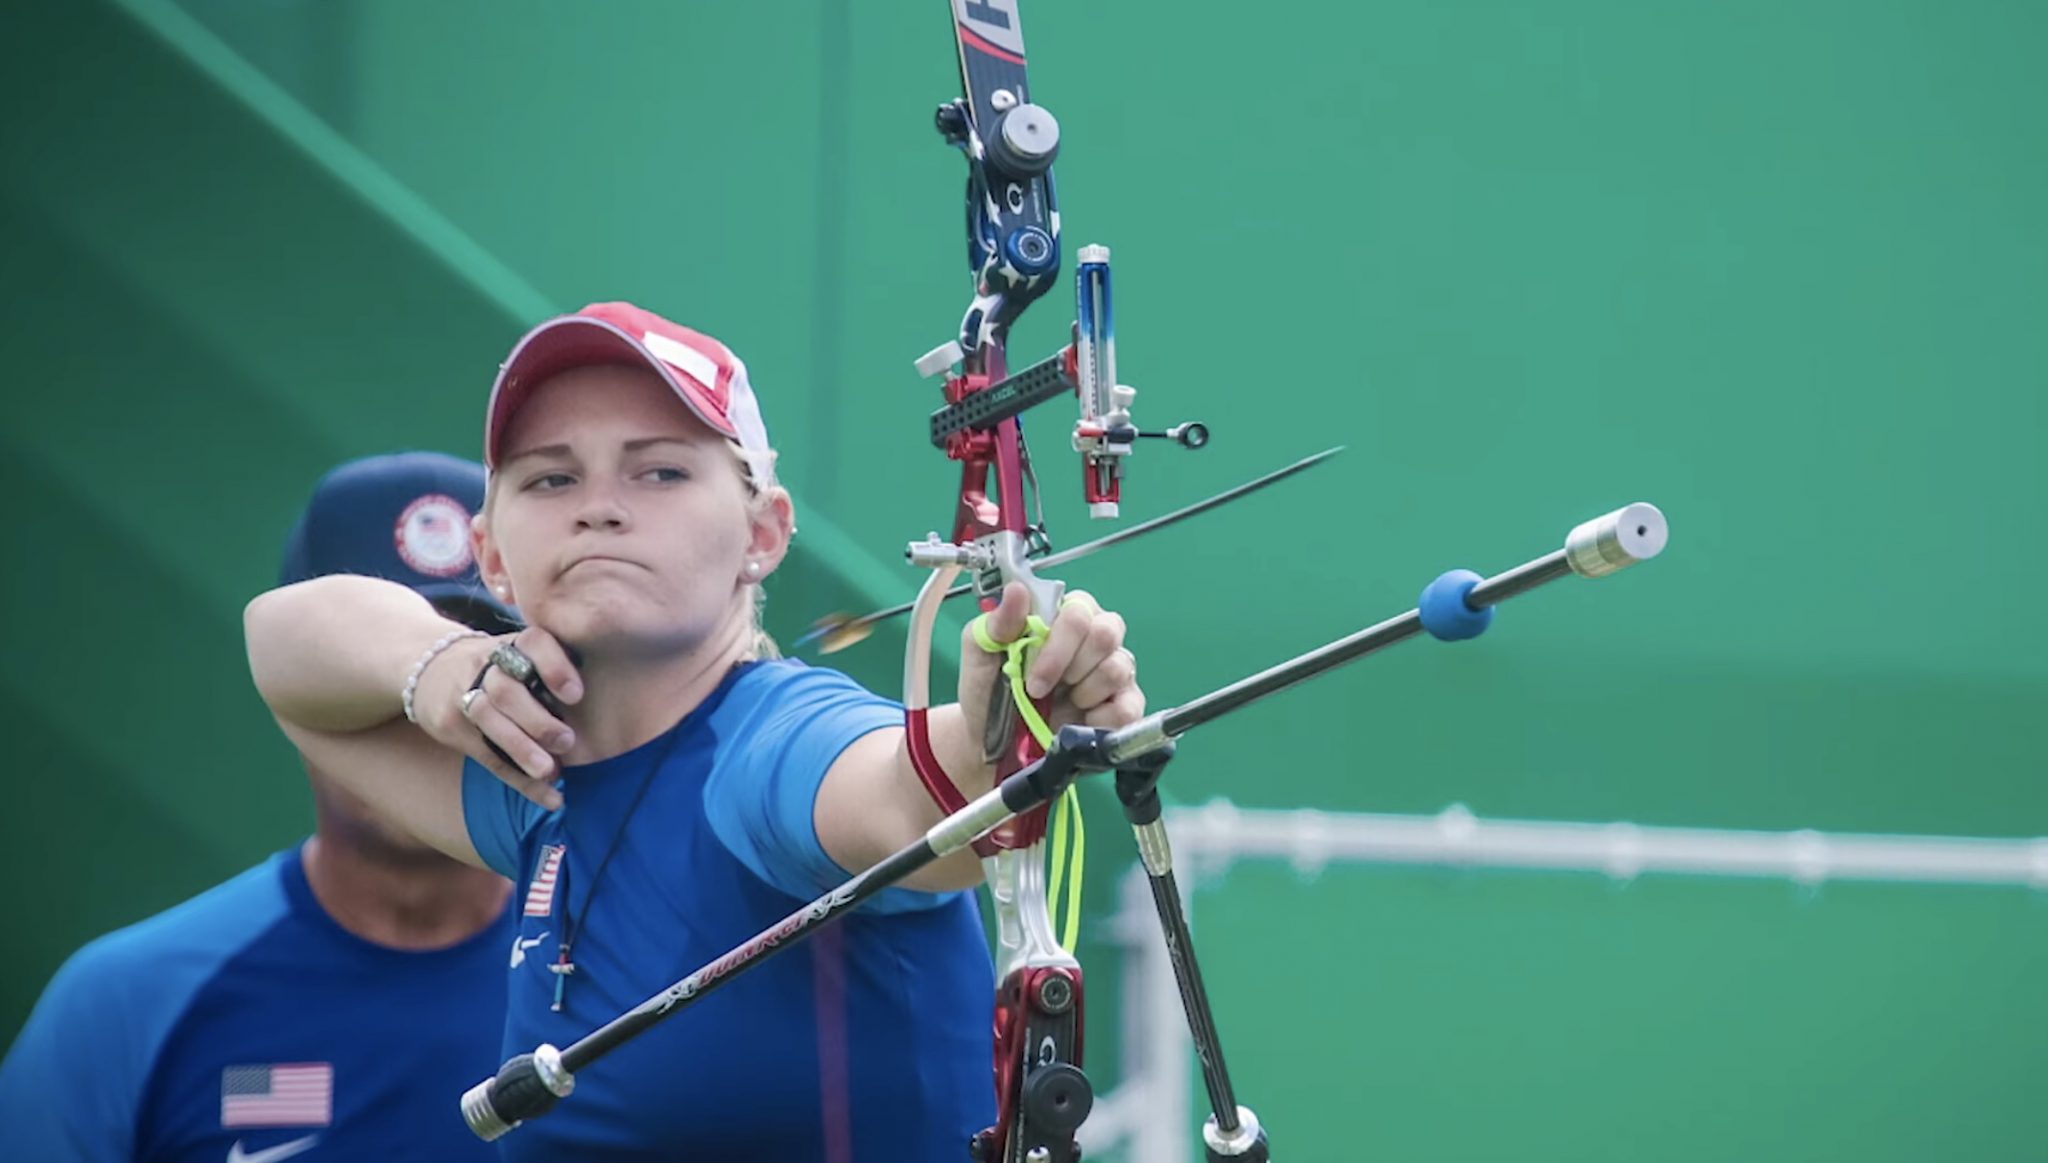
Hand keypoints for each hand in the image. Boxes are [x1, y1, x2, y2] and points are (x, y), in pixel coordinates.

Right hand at [415, 627, 582, 807]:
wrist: (430, 668)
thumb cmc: (500, 666)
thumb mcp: (521, 652)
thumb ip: (556, 668)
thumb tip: (613, 703)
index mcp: (512, 643)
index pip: (532, 643)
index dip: (554, 667)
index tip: (576, 695)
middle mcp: (484, 663)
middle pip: (507, 691)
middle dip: (538, 720)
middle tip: (567, 742)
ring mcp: (462, 693)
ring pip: (489, 721)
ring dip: (522, 750)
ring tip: (551, 772)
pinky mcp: (451, 725)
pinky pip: (487, 756)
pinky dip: (519, 780)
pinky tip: (550, 797)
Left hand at [957, 582, 1145, 751]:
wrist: (993, 743)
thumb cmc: (989, 691)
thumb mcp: (981, 654)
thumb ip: (997, 622)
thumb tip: (1017, 591)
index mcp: (1064, 616)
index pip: (1078, 611)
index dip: (1058, 645)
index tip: (1032, 679)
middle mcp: (1096, 637)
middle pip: (1106, 634)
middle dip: (1070, 668)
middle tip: (1041, 691)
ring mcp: (1115, 671)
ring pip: (1117, 668)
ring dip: (1083, 693)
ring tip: (1060, 706)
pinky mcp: (1126, 706)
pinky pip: (1128, 706)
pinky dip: (1101, 719)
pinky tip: (1079, 723)